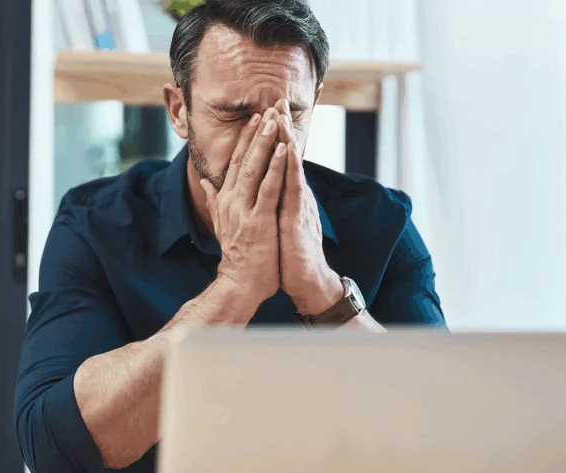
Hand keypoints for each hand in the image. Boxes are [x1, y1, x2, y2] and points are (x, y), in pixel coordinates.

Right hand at [199, 108, 286, 305]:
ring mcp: (244, 209)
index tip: (254, 118)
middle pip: (243, 159)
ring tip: (275, 119)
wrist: (239, 282)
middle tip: (267, 108)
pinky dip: (276, 167)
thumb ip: (213, 200)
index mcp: (225, 200)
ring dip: (265, 142)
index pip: (234, 162)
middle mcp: (231, 200)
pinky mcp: (258, 220)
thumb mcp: (220, 223)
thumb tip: (205, 183)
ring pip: (255, 168)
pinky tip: (283, 149)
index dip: (244, 139)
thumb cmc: (237, 255)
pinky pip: (268, 188)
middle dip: (256, 132)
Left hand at [274, 100, 343, 315]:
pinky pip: (295, 188)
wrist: (306, 280)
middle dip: (281, 128)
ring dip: (287, 139)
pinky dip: (292, 168)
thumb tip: (259, 188)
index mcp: (285, 195)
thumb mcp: (274, 221)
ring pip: (292, 166)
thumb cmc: (288, 253)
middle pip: (288, 156)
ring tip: (281, 115)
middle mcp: (295, 194)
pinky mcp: (299, 217)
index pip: (279, 160)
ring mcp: (299, 204)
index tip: (264, 112)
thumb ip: (268, 202)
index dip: (273, 137)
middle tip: (276, 99)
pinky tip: (290, 151)